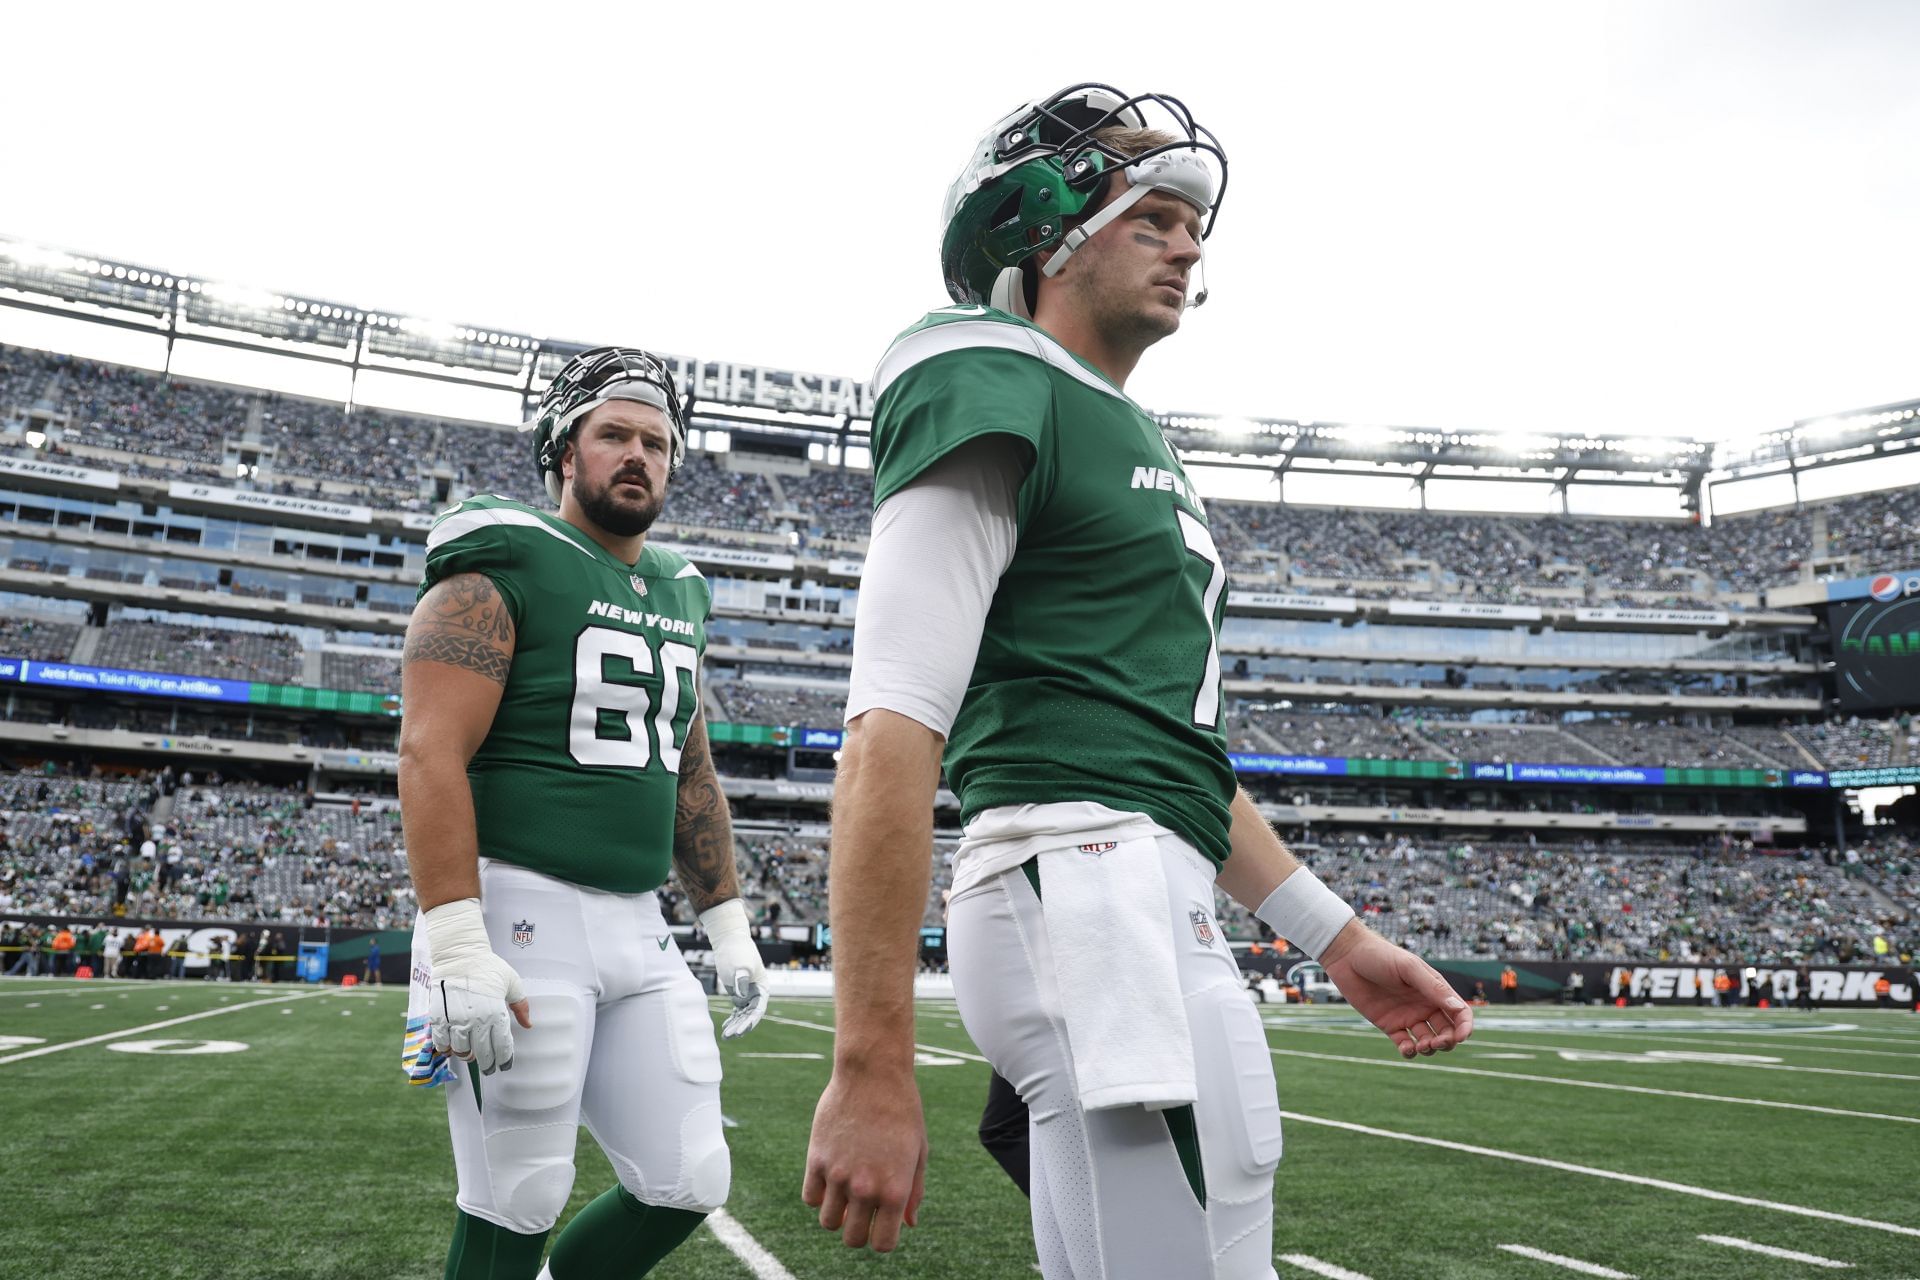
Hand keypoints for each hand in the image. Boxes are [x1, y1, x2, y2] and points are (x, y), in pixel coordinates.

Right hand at [429, 953, 531, 1073]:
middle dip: (488, 1064)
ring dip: (467, 1056)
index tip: (505, 1065)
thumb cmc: (488, 966)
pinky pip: (441, 1043)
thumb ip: (521, 1005)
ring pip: (461, 1051)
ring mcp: (455, 1020)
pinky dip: (446, 1049)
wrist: (459, 954)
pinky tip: (452, 1048)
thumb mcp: (512, 982)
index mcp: (496, 1013)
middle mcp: (476, 1020)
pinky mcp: (438, 1017)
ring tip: (471, 1056)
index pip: (502, 1046)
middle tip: (490, 1067)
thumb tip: (528, 1025)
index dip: (504, 1059)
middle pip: (482, 1054)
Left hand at [713, 935, 768, 1039]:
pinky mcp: (737, 992)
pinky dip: (731, 1018)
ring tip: (725, 1036)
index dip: (750, 1022)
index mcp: (762, 987)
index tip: (740, 1030)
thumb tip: (742, 996)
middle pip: (750, 1015)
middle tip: (729, 1036)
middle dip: (740, 1026)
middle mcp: (756, 993)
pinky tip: (725, 1028)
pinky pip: (736, 1010)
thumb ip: (742, 980)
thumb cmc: (737, 951)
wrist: (730, 941)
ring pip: (742, 1014)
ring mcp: (747, 993)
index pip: (758, 1009)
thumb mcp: (740, 965)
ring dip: (735, 1025)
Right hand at [803, 1065, 927, 1251]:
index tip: (882, 1223)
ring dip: (837, 1213)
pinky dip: (819, 1194)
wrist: (873, 1074)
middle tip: (862, 1210)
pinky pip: (810, 1198)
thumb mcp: (918, 1152)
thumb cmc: (902, 1111)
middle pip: (852, 1239)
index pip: (882, 1244)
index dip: (882, 1238)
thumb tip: (908, 1224)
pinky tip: (831, 1177)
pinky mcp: (816, 1159)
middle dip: (858, 1230)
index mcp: (894, 1191)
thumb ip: (913, 1192)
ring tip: (846, 1191)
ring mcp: (838, 1175)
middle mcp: (864, 1188)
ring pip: (828, 1222)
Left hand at [1321, 923, 1472, 1058]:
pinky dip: (1409, 1052)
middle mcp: (1424, 1005)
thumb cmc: (1380, 955)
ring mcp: (1407, 1016)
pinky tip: (1406, 1049)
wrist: (1347, 956)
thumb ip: (1433, 988)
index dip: (1465, 1027)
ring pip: (1428, 1041)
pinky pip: (1405, 1045)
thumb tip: (1459, 1008)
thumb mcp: (1408, 968)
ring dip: (1429, 1049)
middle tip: (1436, 1042)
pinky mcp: (1389, 1025)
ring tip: (1420, 1046)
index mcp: (1434, 990)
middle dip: (1447, 1041)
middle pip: (1447, 1031)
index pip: (1459, 1013)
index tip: (1462, 1037)